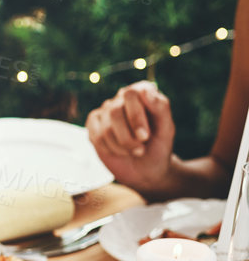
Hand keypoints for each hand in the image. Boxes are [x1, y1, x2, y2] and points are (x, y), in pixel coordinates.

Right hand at [85, 80, 175, 196]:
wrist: (147, 169)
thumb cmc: (158, 147)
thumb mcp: (167, 129)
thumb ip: (160, 107)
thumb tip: (144, 91)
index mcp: (142, 93)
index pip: (131, 94)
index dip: (136, 116)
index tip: (144, 136)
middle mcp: (122, 98)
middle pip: (115, 112)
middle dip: (128, 137)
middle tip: (141, 149)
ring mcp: (106, 111)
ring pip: (106, 127)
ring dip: (122, 146)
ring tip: (135, 151)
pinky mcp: (94, 125)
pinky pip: (96, 136)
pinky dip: (110, 149)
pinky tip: (120, 152)